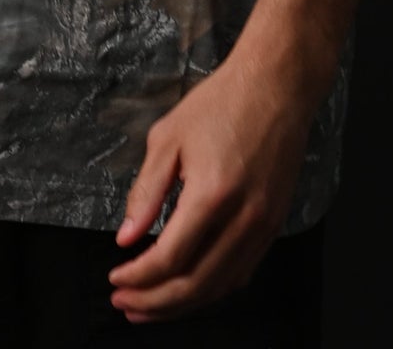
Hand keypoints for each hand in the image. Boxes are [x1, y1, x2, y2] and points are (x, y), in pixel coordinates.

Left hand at [106, 40, 328, 322]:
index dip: (138, 277)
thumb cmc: (221, 103)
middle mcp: (243, 217)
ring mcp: (264, 224)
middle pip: (195, 284)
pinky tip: (190, 286)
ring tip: (150, 306)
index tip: (116, 278)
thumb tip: (126, 238)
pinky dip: (213, 287)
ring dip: (183, 304)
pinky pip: (242, 271)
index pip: (170, 257)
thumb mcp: (168, 137)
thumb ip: (146, 191)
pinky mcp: (274, 224)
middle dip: (154, 302)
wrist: (276, 86)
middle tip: (125, 304)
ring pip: (221, 286)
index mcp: (212, 193)